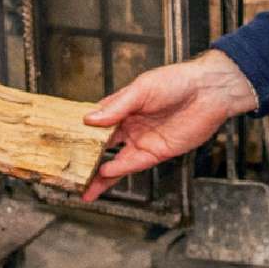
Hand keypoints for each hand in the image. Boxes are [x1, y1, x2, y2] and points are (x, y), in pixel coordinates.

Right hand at [80, 50, 257, 201]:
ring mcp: (143, 139)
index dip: (78, 134)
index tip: (59, 144)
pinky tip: (100, 177)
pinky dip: (116, 172)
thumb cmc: (177, 81)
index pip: (95, 123)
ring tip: (78, 186)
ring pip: (114, 160)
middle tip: (64, 171)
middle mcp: (130, 125)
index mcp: (123, 106)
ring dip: (97, 173)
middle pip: (101, 145)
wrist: (210, 91)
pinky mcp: (157, 151)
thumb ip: (117, 106)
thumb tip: (89, 120)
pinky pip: (133, 165)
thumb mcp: (143, 89)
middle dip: (84, 158)